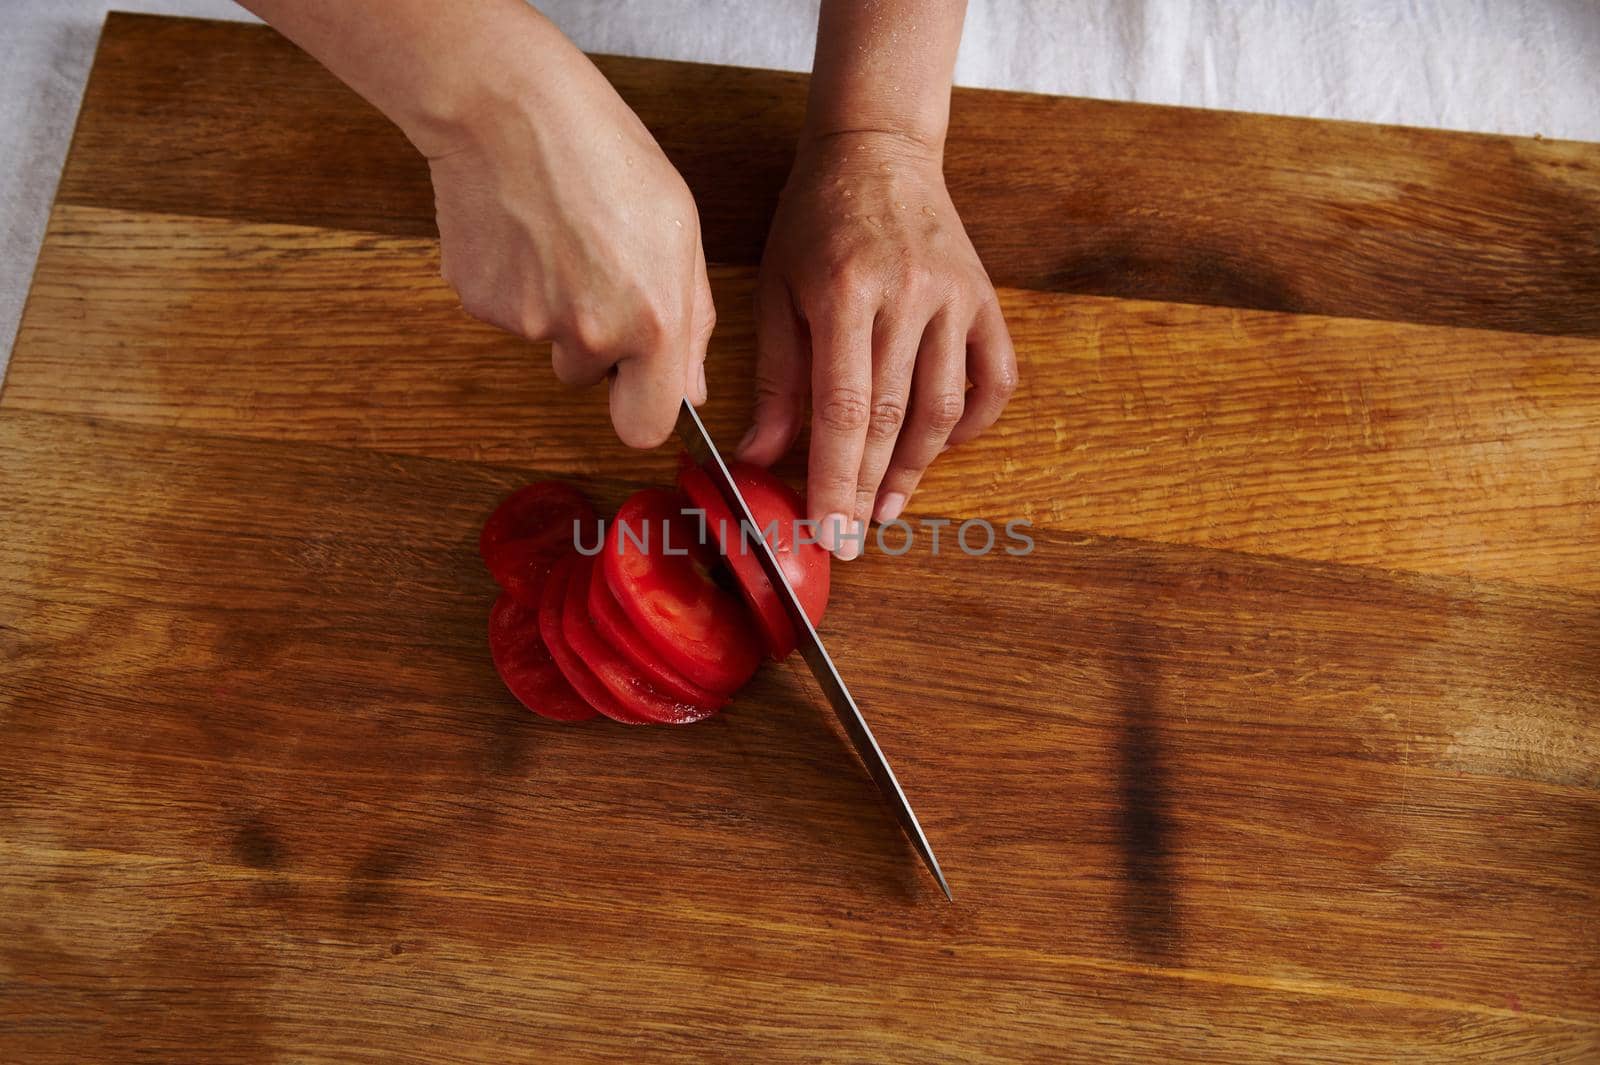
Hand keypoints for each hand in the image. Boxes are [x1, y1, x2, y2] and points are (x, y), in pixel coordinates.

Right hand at [426, 38, 713, 447]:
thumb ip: (692, 320)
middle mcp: (589, 334)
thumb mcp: (680, 229)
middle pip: (588, 381)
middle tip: (596, 274)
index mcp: (653, 321)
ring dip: (555, 310)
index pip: (645, 428)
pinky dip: (514, 284)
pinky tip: (523, 232)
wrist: (508, 108)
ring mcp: (527, 323)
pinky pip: (506, 314)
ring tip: (559, 239)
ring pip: (547, 344)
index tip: (640, 388)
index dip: (642, 409)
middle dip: (595, 349)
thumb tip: (691, 390)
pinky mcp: (479, 304)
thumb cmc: (603, 152)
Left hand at [738, 131, 1015, 557]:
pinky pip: (994, 379)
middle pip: (893, 416)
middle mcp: (908, 295)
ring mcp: (955, 297)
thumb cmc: (814, 221)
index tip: (829, 530)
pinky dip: (972, 424)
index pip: (843, 407)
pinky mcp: (985, 299)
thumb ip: (776, 376)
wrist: (877, 150)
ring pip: (945, 407)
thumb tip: (758, 458)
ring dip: (916, 468)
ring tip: (886, 507)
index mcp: (846, 291)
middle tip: (851, 538)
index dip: (836, 477)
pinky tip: (940, 448)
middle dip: (868, 488)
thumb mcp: (777, 288)